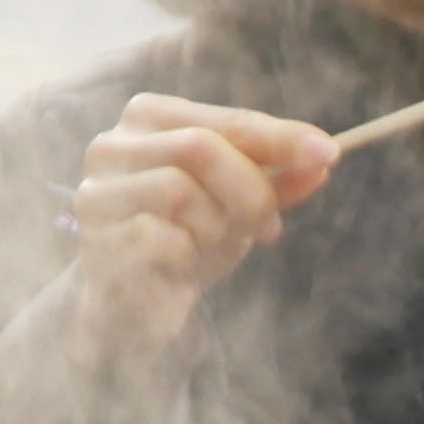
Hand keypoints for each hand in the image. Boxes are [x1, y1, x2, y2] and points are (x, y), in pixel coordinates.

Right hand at [67, 93, 334, 367]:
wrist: (135, 303)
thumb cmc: (186, 238)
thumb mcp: (238, 203)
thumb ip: (276, 180)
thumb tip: (322, 158)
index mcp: (150, 119)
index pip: (226, 119)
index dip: (279, 138)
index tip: (327, 154)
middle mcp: (113, 146)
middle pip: (200, 148)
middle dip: (249, 190)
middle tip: (268, 226)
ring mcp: (98, 192)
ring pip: (179, 190)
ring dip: (216, 227)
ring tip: (215, 246)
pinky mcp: (95, 240)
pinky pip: (161, 238)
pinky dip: (189, 256)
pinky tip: (183, 266)